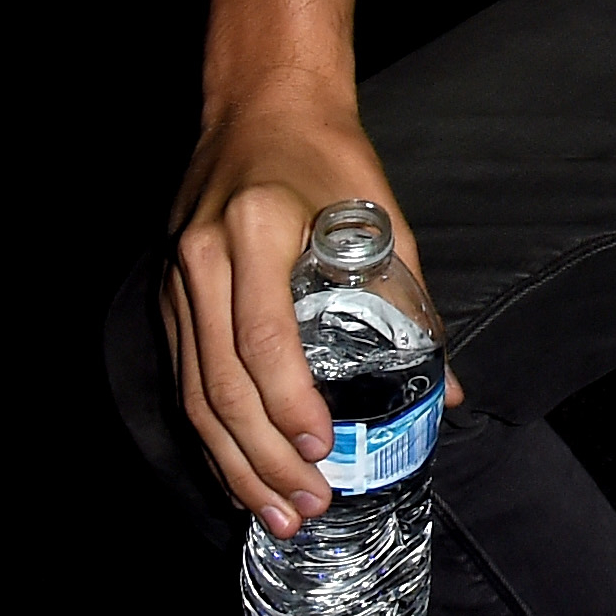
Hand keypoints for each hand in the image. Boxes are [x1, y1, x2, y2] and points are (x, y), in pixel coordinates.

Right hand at [164, 0, 436, 538]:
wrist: (261, 102)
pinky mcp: (168, 295)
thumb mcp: (381, 216)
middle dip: (264, 458)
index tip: (323, 448)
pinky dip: (212, 433)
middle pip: (222, 385)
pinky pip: (187, 379)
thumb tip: (448, 390)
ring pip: (195, 394)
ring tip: (273, 513)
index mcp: (255, 232)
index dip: (290, 404)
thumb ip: (411, 301)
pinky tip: (237, 472)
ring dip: (233, 463)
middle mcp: (203, 260)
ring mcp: (176, 280)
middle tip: (306, 508)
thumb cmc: (329, 155)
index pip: (264, 340)